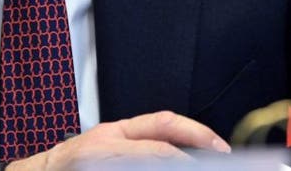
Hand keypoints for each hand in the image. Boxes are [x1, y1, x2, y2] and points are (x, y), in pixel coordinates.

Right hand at [6, 111, 230, 170]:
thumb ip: (139, 145)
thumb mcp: (106, 147)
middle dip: (192, 153)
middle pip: (160, 143)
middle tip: (215, 161)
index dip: (196, 133)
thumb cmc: (70, 167)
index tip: (220, 147)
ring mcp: (99, 159)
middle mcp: (107, 143)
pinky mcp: (92, 169)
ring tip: (195, 169)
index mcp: (115, 133)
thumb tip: (180, 153)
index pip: (164, 123)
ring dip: (174, 165)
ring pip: (149, 159)